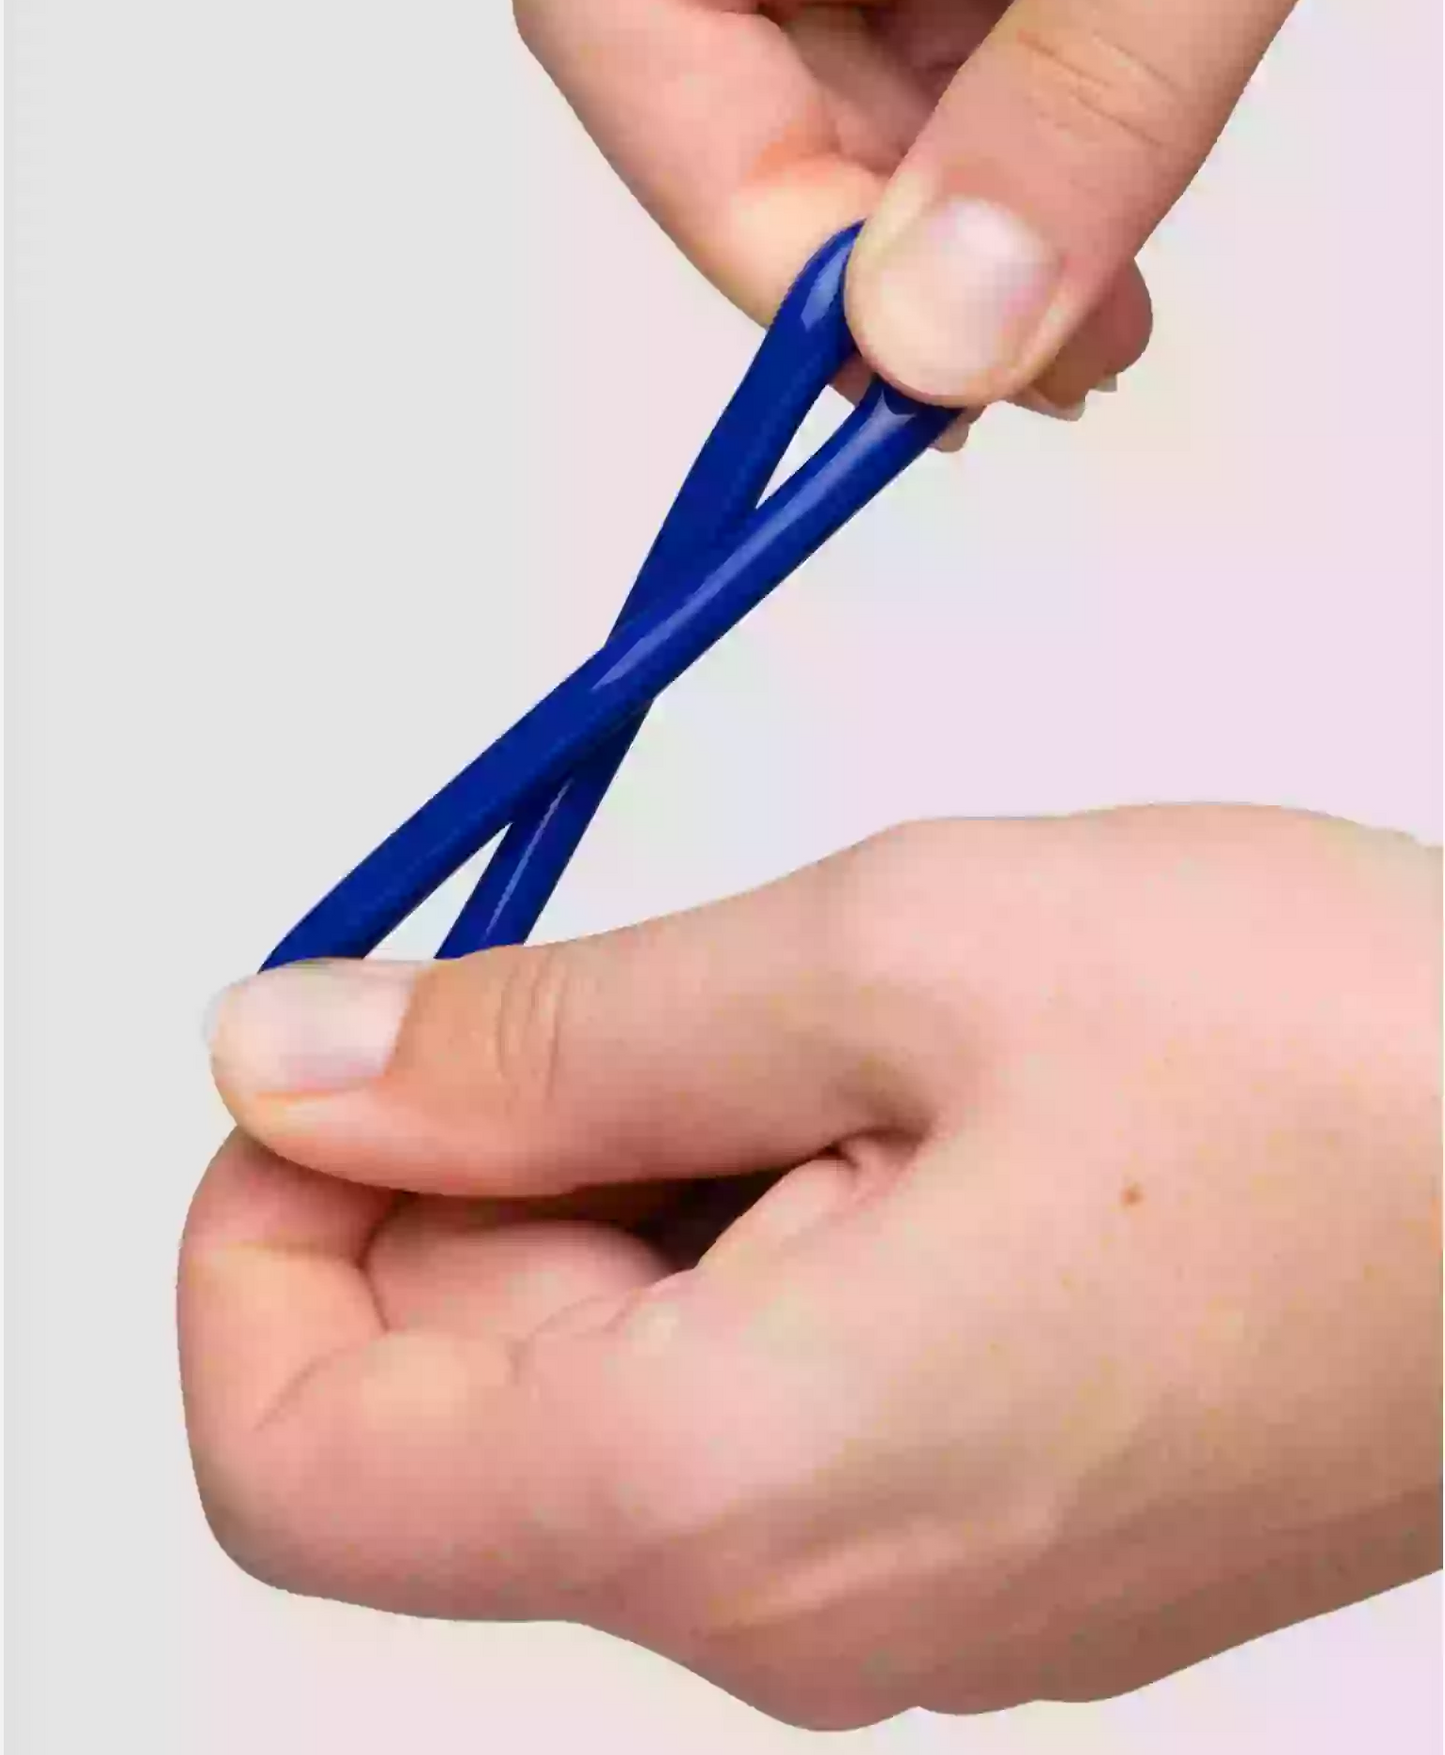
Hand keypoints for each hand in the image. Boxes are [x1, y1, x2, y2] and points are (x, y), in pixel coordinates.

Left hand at [182, 806, 1439, 1728]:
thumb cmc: (1324, 1060)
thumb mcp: (889, 958)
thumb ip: (549, 1038)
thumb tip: (292, 1062)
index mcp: (734, 1491)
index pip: (290, 1458)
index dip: (254, 1235)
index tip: (343, 1059)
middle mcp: (804, 1612)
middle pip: (453, 1410)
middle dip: (481, 1171)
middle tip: (666, 990)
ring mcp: (904, 1600)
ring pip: (604, 1395)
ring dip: (633, 1189)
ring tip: (840, 1042)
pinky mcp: (981, 1542)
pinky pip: (751, 1410)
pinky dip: (742, 1240)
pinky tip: (901, 1119)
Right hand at [511, 0, 1437, 415]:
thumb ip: (1106, 70)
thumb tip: (946, 331)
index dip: (728, 202)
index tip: (890, 352)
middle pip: (717, 38)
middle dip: (869, 234)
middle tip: (1020, 367)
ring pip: (831, 38)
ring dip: (948, 202)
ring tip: (1089, 312)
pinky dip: (1016, 113)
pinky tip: (1101, 181)